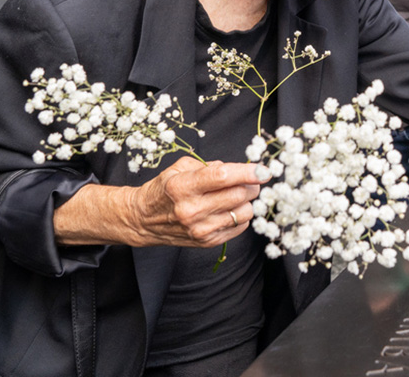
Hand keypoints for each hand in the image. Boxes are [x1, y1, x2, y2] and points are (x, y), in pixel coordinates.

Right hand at [127, 158, 269, 247]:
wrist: (144, 220)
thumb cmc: (164, 189)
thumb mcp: (180, 168)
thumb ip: (210, 166)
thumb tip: (238, 169)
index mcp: (182, 187)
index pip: (222, 177)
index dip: (247, 172)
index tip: (264, 170)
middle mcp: (191, 210)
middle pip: (238, 195)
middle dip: (250, 185)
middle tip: (249, 180)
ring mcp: (199, 229)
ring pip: (243, 213)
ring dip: (246, 201)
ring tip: (235, 195)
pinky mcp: (207, 242)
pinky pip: (239, 227)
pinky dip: (240, 215)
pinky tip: (228, 209)